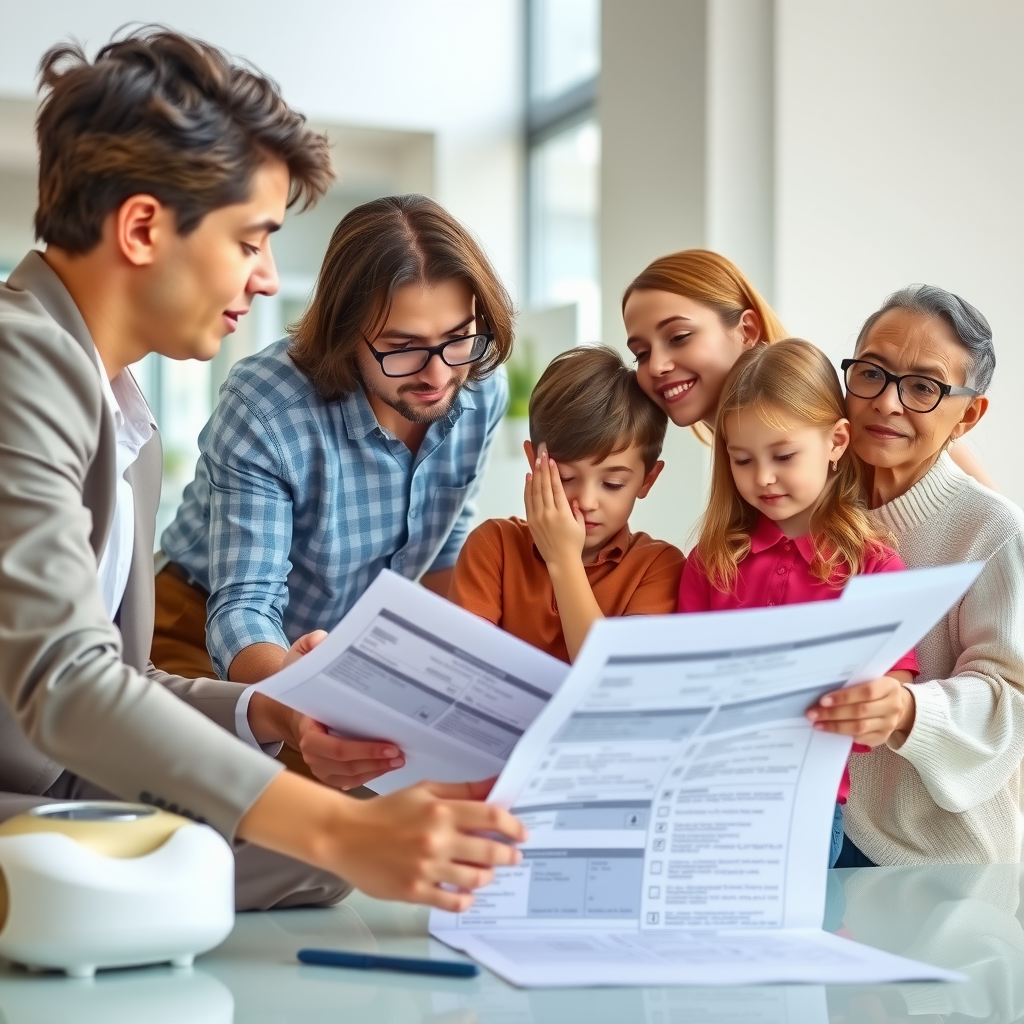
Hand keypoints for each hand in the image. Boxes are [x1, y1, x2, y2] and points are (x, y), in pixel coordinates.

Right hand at [239, 773, 528, 912]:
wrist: (345, 836)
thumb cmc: (385, 811)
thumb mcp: (424, 791)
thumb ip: (462, 790)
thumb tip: (495, 783)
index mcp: (441, 811)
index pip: (491, 816)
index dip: (513, 825)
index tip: (522, 832)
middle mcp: (437, 839)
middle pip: (490, 850)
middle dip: (508, 854)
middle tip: (513, 855)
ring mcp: (427, 868)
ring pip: (475, 879)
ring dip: (488, 876)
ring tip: (488, 872)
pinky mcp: (415, 891)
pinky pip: (452, 902)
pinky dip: (466, 899)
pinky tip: (467, 892)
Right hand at [251, 632, 406, 787]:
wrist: (290, 710)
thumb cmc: (300, 686)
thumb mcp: (298, 659)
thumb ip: (310, 645)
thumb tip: (322, 641)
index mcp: (307, 728)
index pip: (332, 747)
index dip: (363, 749)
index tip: (389, 744)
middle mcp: (312, 752)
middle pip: (345, 765)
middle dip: (375, 760)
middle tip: (401, 753)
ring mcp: (320, 766)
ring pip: (350, 776)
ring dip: (376, 770)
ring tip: (401, 759)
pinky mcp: (329, 773)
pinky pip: (350, 781)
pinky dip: (370, 775)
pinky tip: (388, 766)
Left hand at [524, 444, 585, 566]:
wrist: (561, 562)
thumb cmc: (574, 544)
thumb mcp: (580, 526)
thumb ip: (576, 511)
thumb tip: (572, 499)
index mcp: (563, 514)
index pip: (556, 488)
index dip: (553, 472)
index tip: (551, 460)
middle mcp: (549, 514)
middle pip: (544, 486)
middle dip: (542, 468)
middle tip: (542, 453)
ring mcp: (538, 518)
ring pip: (535, 491)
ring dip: (535, 475)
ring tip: (535, 461)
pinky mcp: (531, 522)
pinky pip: (528, 501)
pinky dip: (528, 488)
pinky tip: (529, 477)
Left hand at [806, 675, 915, 746]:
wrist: (899, 706)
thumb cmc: (877, 690)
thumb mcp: (871, 680)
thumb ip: (854, 684)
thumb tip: (824, 691)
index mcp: (889, 687)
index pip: (866, 692)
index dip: (843, 697)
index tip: (822, 700)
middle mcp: (892, 706)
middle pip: (860, 711)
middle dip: (833, 713)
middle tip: (813, 714)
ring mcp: (889, 724)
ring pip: (859, 727)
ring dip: (835, 726)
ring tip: (818, 724)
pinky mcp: (883, 737)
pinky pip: (861, 738)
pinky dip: (844, 734)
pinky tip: (830, 731)